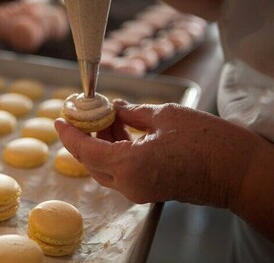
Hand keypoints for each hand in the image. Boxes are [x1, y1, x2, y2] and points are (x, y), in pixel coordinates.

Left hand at [55, 100, 257, 207]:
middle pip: (92, 161)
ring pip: (106, 167)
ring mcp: (139, 190)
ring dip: (102, 142)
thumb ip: (134, 113)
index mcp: (129, 166)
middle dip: (86, 136)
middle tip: (87, 113)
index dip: (70, 134)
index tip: (59, 119)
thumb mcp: (166, 116)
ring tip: (111, 116)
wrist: (239, 173)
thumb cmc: (209, 143)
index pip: (85, 151)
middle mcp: (129, 184)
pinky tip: (123, 130)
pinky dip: (116, 152)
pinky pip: (121, 171)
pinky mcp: (149, 190)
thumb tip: (117, 108)